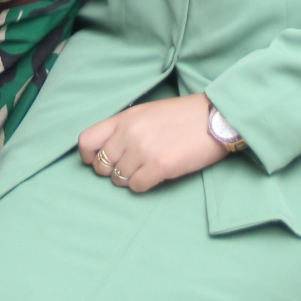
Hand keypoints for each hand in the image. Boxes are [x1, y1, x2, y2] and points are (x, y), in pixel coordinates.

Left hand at [78, 93, 224, 192]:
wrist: (214, 118)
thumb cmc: (181, 116)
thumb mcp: (146, 113)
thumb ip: (124, 128)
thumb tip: (108, 149)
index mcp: (124, 118)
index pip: (86, 141)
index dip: (88, 156)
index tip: (99, 160)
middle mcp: (129, 133)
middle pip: (101, 166)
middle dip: (112, 171)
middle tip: (128, 168)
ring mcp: (143, 150)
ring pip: (118, 179)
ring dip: (129, 179)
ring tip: (145, 170)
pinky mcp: (159, 166)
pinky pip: (136, 187)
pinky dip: (143, 185)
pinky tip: (155, 175)